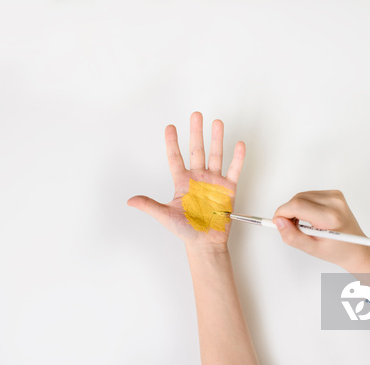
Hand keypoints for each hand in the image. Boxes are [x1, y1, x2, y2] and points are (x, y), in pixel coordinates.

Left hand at [127, 112, 244, 246]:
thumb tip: (130, 200)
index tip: (170, 127)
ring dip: (216, 138)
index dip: (172, 142)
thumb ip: (149, 205)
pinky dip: (237, 158)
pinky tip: (238, 144)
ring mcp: (214, 182)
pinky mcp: (228, 189)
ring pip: (215, 154)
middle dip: (196, 132)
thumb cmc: (186, 230)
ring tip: (217, 122)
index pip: (175, 157)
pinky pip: (234, 170)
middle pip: (197, 149)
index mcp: (182, 182)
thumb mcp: (164, 216)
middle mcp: (198, 178)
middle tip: (196, 115)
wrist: (205, 244)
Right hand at [272, 190, 369, 270]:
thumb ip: (292, 236)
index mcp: (330, 217)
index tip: (277, 223)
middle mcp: (334, 202)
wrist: (357, 248)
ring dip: (295, 208)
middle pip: (298, 199)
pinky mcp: (334, 194)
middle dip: (288, 212)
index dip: (282, 213)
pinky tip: (309, 218)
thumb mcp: (312, 249)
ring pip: (302, 196)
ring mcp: (336, 196)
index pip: (297, 205)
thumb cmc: (338, 250)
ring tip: (302, 225)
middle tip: (290, 227)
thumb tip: (279, 222)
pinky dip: (304, 205)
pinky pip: (309, 195)